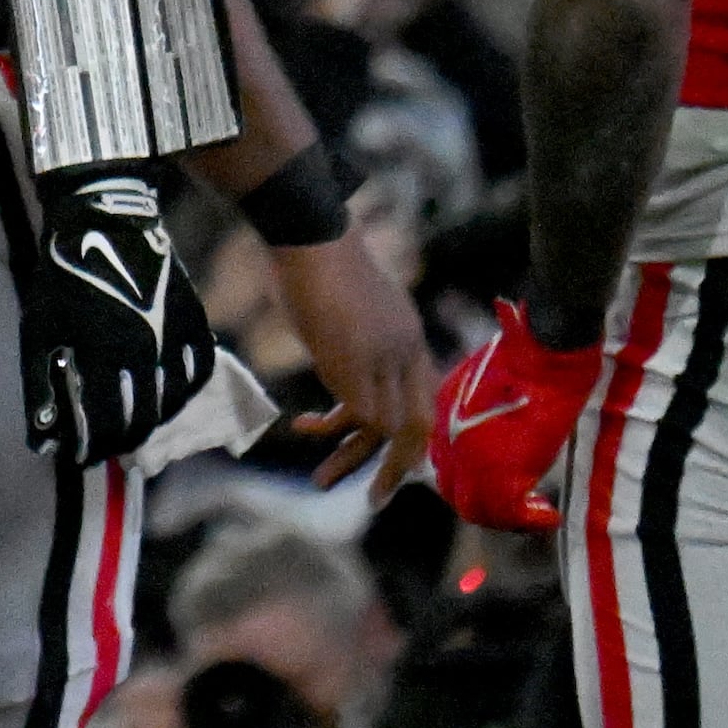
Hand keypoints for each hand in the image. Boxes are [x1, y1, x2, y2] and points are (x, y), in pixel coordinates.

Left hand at [21, 169, 216, 465]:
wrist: (104, 220)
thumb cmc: (63, 275)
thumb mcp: (40, 330)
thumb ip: (41, 388)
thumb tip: (42, 442)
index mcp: (103, 355)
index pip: (105, 426)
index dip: (92, 449)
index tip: (82, 455)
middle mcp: (146, 353)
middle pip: (142, 420)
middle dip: (121, 440)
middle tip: (106, 443)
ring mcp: (174, 336)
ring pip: (173, 401)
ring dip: (153, 419)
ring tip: (133, 422)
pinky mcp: (194, 321)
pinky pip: (199, 370)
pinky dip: (184, 391)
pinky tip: (166, 393)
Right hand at [272, 232, 437, 496]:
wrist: (310, 230)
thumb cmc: (319, 258)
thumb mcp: (348, 305)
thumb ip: (356, 337)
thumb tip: (342, 369)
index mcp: (407, 335)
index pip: (422, 400)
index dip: (411, 437)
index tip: (394, 463)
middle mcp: (404, 350)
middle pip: (414, 423)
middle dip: (396, 467)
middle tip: (374, 496)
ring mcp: (381, 355)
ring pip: (384, 426)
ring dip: (354, 460)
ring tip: (324, 482)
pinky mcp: (353, 358)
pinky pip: (356, 411)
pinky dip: (331, 427)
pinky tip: (305, 426)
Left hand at [430, 299, 604, 530]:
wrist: (543, 354)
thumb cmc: (528, 358)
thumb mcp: (490, 383)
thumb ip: (482, 412)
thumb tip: (501, 434)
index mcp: (444, 413)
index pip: (444, 462)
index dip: (468, 481)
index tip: (495, 488)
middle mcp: (449, 438)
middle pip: (453, 490)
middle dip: (483, 505)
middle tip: (515, 510)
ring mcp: (471, 458)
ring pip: (475, 508)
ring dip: (505, 517)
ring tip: (534, 513)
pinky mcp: (501, 472)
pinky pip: (507, 512)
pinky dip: (529, 520)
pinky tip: (549, 515)